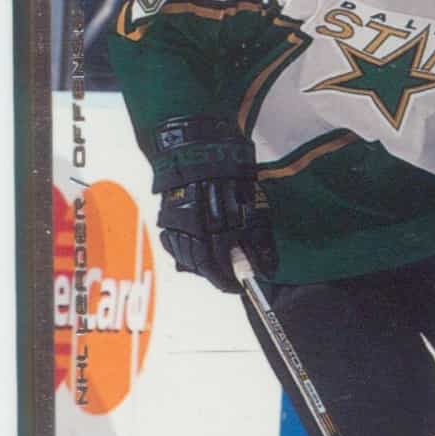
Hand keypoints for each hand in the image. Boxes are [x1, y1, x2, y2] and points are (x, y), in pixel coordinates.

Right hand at [158, 176, 276, 291]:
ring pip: (186, 257)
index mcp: (214, 228)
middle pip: (200, 266)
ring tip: (216, 264)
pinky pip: (175, 244)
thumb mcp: (253, 209)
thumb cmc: (231, 176)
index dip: (230, 281)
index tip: (239, 286)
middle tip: (229, 278)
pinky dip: (187, 251)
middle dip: (217, 275)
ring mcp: (175, 224)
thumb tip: (268, 269)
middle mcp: (191, 230)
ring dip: (201, 265)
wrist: (201, 149)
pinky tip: (199, 248)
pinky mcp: (165, 218)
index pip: (218, 268)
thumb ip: (259, 243)